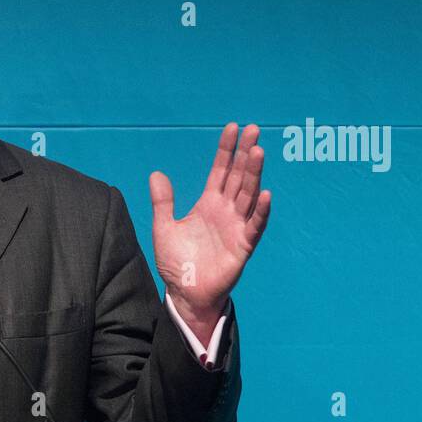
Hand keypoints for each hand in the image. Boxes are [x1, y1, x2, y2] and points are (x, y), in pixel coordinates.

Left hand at [149, 122, 270, 336]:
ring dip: (254, 175)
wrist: (185, 293)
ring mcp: (236, 226)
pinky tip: (266, 194)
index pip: (220, 171)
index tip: (233, 128)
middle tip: (253, 129)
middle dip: (245, 154)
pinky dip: (261, 211)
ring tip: (258, 152)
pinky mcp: (243, 246)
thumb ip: (163, 202)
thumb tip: (156, 174)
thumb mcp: (164, 228)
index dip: (226, 150)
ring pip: (248, 195)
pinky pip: (254, 226)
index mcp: (209, 204)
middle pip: (238, 176)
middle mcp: (226, 211)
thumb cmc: (177, 262)